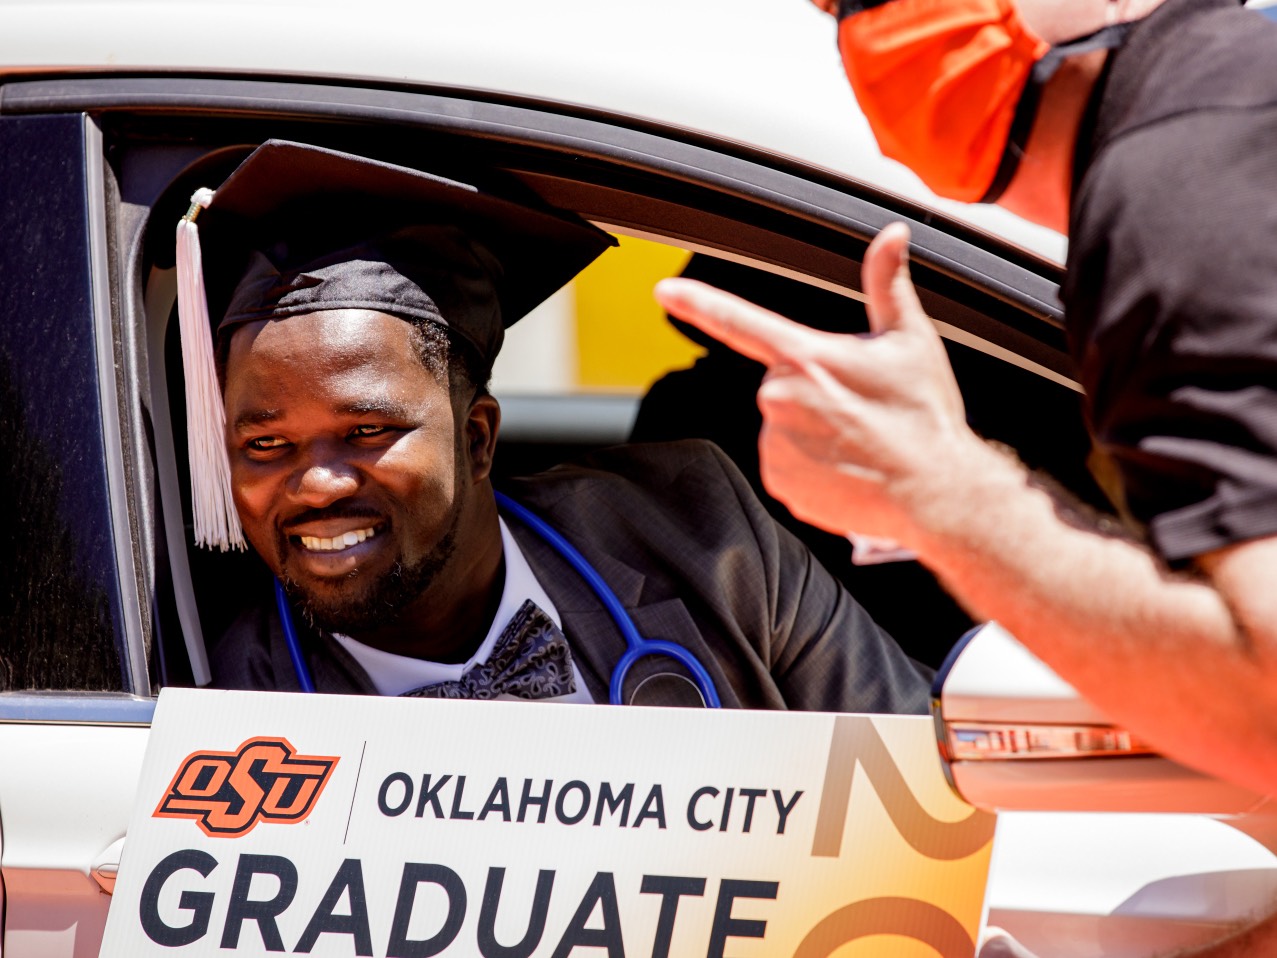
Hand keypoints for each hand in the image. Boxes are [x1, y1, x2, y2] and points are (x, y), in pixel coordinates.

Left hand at [653, 223, 980, 544]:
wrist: (935, 493)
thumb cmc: (924, 418)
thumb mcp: (910, 341)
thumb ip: (888, 283)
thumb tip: (893, 235)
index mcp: (806, 357)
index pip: (737, 321)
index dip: (696, 302)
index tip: (664, 289)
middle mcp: (780, 400)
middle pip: (780, 382)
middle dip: (812, 388)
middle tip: (858, 405)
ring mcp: (775, 445)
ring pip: (781, 426)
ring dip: (809, 429)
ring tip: (855, 440)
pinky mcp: (779, 483)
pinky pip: (784, 465)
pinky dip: (808, 466)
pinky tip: (843, 467)